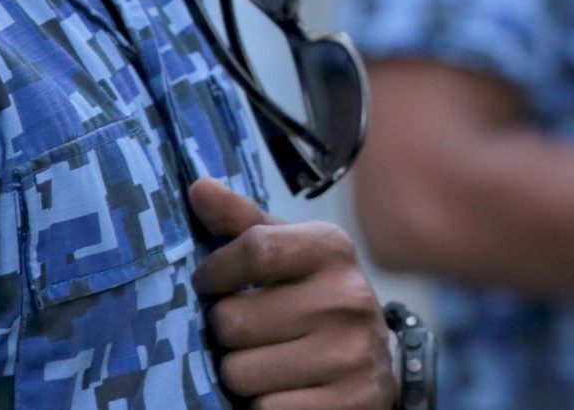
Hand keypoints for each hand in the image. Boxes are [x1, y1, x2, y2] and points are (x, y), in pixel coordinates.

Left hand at [190, 178, 396, 409]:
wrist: (374, 365)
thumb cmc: (313, 300)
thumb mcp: (289, 255)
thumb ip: (243, 224)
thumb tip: (198, 186)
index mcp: (332, 249)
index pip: (254, 250)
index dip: (215, 273)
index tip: (210, 285)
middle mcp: (348, 297)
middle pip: (234, 321)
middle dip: (228, 334)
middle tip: (250, 334)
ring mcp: (351, 354)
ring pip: (241, 373)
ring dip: (242, 375)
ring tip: (267, 364)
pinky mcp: (349, 402)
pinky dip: (263, 407)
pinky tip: (285, 391)